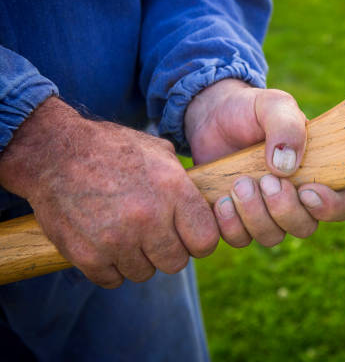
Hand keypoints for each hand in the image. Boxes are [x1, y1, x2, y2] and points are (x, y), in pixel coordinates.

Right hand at [0, 97, 218, 287]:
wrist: (53, 153)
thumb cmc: (111, 149)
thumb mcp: (158, 152)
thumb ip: (183, 182)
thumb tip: (205, 203)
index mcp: (172, 190)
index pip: (206, 240)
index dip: (199, 241)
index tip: (188, 236)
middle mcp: (149, 217)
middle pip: (177, 263)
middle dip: (168, 252)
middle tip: (153, 235)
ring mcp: (117, 240)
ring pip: (145, 273)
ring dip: (137, 259)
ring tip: (125, 234)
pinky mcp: (88, 256)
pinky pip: (113, 280)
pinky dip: (110, 267)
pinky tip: (104, 243)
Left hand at [185, 79, 344, 246]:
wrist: (211, 116)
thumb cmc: (251, 110)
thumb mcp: (273, 105)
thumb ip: (286, 125)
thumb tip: (287, 165)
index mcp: (317, 173)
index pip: (341, 205)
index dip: (329, 207)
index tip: (307, 190)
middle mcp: (295, 199)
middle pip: (305, 227)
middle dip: (284, 209)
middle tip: (264, 180)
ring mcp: (266, 213)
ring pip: (271, 237)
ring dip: (255, 216)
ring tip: (238, 184)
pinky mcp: (237, 219)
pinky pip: (240, 239)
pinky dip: (230, 224)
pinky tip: (221, 200)